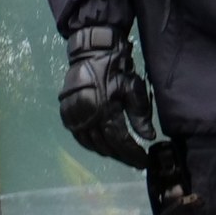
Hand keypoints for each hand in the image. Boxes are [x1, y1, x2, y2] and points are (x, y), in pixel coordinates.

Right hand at [59, 25, 154, 171]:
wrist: (91, 53)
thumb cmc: (115, 70)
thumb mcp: (133, 89)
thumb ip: (140, 116)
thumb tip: (149, 137)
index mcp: (105, 110)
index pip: (120, 141)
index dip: (132, 154)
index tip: (143, 162)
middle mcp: (87, 117)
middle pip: (106, 146)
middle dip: (122, 156)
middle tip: (134, 160)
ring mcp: (75, 116)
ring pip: (91, 144)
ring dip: (107, 152)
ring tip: (121, 155)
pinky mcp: (67, 114)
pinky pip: (79, 137)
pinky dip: (91, 145)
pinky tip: (101, 146)